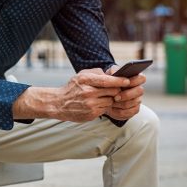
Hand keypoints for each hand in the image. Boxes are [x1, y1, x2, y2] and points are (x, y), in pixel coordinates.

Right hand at [12, 68, 129, 122]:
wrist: (59, 103)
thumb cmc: (72, 88)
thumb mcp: (81, 75)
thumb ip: (96, 72)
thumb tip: (111, 74)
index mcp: (85, 80)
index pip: (107, 80)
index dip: (119, 81)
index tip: (127, 81)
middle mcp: (88, 92)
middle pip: (112, 91)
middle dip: (116, 90)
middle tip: (116, 89)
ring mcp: (90, 104)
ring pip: (111, 101)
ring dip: (110, 99)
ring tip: (103, 97)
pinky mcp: (91, 114)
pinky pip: (105, 109)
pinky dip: (104, 106)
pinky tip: (98, 104)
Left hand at [105, 65, 145, 120]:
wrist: (104, 97)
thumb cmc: (109, 83)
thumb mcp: (109, 75)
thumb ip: (113, 71)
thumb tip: (115, 72)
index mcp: (135, 79)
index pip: (142, 78)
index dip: (135, 80)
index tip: (126, 82)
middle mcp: (138, 89)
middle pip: (140, 91)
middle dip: (127, 94)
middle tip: (116, 97)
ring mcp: (137, 100)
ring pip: (134, 102)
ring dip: (121, 103)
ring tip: (111, 102)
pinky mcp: (133, 110)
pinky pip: (129, 112)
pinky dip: (119, 111)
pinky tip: (112, 109)